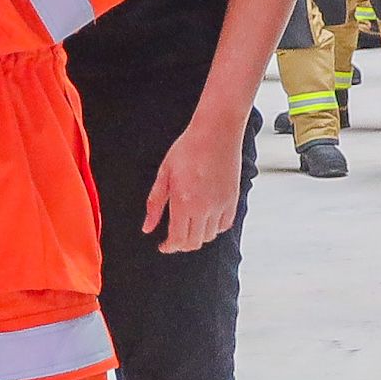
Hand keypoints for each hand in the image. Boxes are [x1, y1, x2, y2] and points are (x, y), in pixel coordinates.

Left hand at [142, 109, 247, 252]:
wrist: (216, 132)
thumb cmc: (188, 149)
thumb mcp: (164, 174)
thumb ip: (155, 204)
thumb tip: (147, 228)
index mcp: (184, 202)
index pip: (178, 239)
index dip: (169, 247)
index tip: (163, 245)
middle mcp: (205, 208)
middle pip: (194, 242)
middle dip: (181, 245)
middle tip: (174, 238)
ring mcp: (221, 205)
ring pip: (209, 236)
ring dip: (197, 236)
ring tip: (189, 226)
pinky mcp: (233, 199)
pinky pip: (224, 225)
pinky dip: (214, 228)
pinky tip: (205, 218)